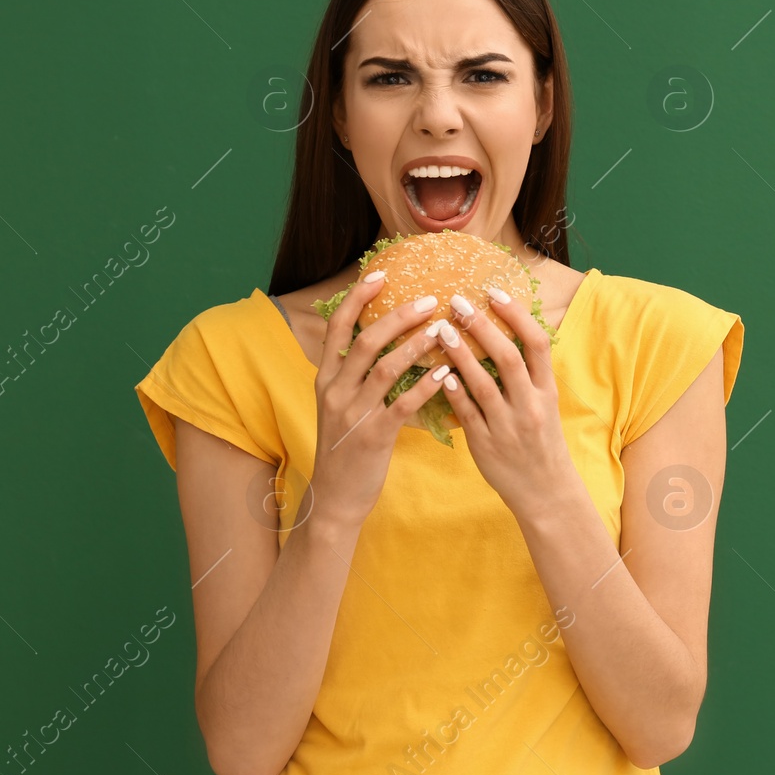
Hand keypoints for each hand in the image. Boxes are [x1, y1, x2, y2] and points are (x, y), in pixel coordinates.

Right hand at [310, 273, 449, 528]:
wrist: (334, 498)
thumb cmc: (344, 449)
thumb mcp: (339, 406)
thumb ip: (354, 376)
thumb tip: (381, 341)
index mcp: (326, 379)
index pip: (338, 328)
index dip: (357, 299)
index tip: (380, 275)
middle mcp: (336, 391)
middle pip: (366, 341)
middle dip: (398, 316)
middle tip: (429, 300)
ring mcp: (353, 414)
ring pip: (386, 368)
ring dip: (416, 345)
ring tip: (443, 330)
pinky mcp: (374, 437)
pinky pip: (403, 405)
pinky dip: (426, 387)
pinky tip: (448, 374)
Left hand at [432, 285, 576, 514]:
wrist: (547, 493)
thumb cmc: (542, 443)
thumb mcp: (546, 405)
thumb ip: (529, 375)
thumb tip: (504, 333)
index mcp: (548, 392)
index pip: (537, 344)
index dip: (516, 315)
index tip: (494, 292)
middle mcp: (530, 406)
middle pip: (507, 357)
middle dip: (482, 327)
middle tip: (458, 303)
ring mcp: (507, 426)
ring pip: (482, 383)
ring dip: (460, 353)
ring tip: (440, 330)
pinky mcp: (486, 445)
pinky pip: (466, 413)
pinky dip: (453, 390)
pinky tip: (439, 372)